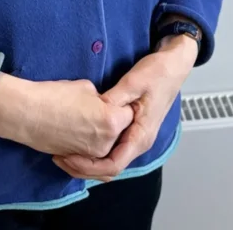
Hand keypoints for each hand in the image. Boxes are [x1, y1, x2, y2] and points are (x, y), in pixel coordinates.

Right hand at [0, 74, 133, 158]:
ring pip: (106, 144)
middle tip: (95, 108)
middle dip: (112, 120)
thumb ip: (103, 99)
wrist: (26, 114)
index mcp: (112, 122)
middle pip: (119, 131)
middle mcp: (105, 143)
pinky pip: (91, 153)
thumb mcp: (87, 88)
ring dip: (101, 133)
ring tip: (84, 119)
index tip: (110, 98)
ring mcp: (90, 154)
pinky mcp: (76, 158)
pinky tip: (76, 129)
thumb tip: (103, 105)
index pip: (129, 113)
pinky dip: (88, 143)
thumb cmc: (55, 96)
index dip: (120, 104)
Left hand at [52, 34, 197, 180]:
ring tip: (64, 150)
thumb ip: (115, 100)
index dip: (87, 166)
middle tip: (58, 156)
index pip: (112, 166)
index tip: (67, 157)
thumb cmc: (159, 72)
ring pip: (108, 160)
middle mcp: (138, 142)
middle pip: (107, 169)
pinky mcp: (130, 130)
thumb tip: (97, 112)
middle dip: (82, 167)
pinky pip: (110, 148)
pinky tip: (79, 140)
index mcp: (141, 136)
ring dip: (86, 160)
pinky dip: (93, 149)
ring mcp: (135, 137)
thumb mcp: (134, 82)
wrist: (174, 64)